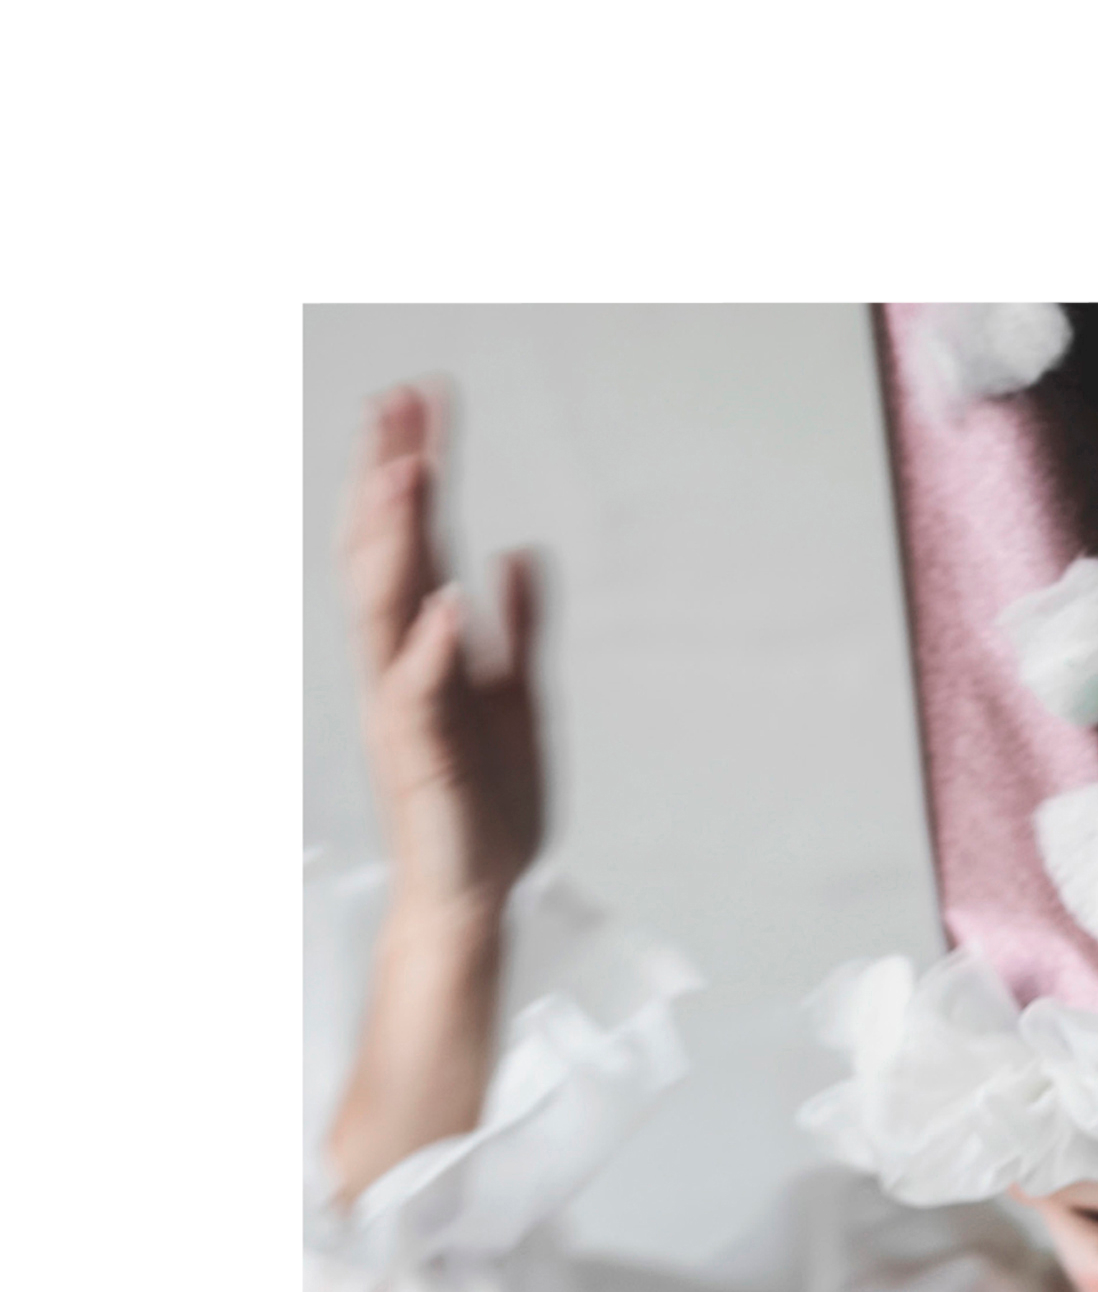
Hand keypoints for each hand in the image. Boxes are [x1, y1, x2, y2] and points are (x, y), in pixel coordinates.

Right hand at [341, 382, 545, 927]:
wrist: (478, 892)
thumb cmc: (488, 801)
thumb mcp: (517, 696)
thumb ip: (519, 627)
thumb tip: (520, 553)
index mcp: (425, 645)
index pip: (414, 540)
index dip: (415, 468)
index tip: (423, 399)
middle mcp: (402, 665)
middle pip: (383, 554)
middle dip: (387, 480)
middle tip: (395, 406)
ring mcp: (404, 708)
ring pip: (385, 610)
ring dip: (395, 542)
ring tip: (408, 473)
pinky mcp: (421, 757)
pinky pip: (417, 695)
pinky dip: (430, 648)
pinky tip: (446, 603)